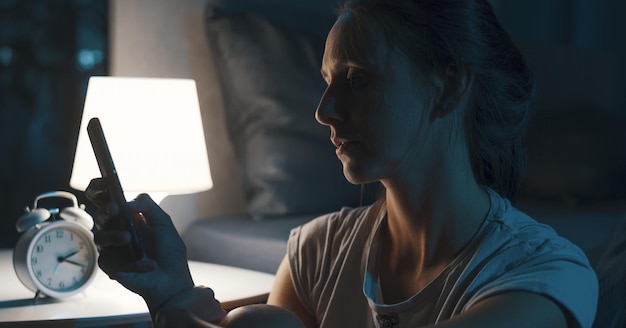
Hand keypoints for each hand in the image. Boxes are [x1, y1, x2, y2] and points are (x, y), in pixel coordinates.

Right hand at [86, 178, 193, 311]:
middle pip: (99, 215)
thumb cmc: (169, 251)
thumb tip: (126, 202)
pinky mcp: (110, 265)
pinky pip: (105, 258)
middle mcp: (117, 229)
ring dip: (113, 235)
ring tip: (128, 238)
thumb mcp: (163, 223)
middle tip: (115, 209)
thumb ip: (147, 206)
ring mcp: (112, 248)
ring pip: (99, 235)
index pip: (106, 199)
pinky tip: (139, 263)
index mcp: (128, 216)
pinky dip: (123, 259)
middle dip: (104, 210)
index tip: (101, 183)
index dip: (99, 188)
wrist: (171, 278)